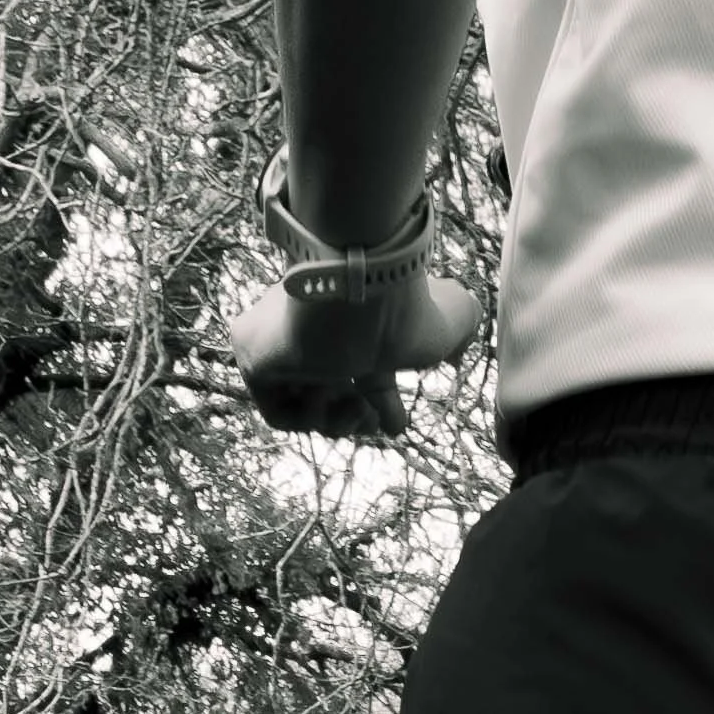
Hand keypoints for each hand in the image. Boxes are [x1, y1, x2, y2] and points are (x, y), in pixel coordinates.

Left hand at [230, 264, 482, 441]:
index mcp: (351, 326)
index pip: (358, 372)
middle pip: (330, 395)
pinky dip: (307, 418)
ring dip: (338, 418)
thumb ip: (462, 329)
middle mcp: (313, 333)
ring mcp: (279, 342)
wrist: (362, 287)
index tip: (394, 426)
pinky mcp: (251, 354)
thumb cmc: (405, 301)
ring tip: (352, 400)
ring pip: (305, 406)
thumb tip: (454, 354)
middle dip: (357, 420)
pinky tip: (325, 393)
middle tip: (375, 423)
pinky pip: (276, 412)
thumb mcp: (454, 314)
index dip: (380, 407)